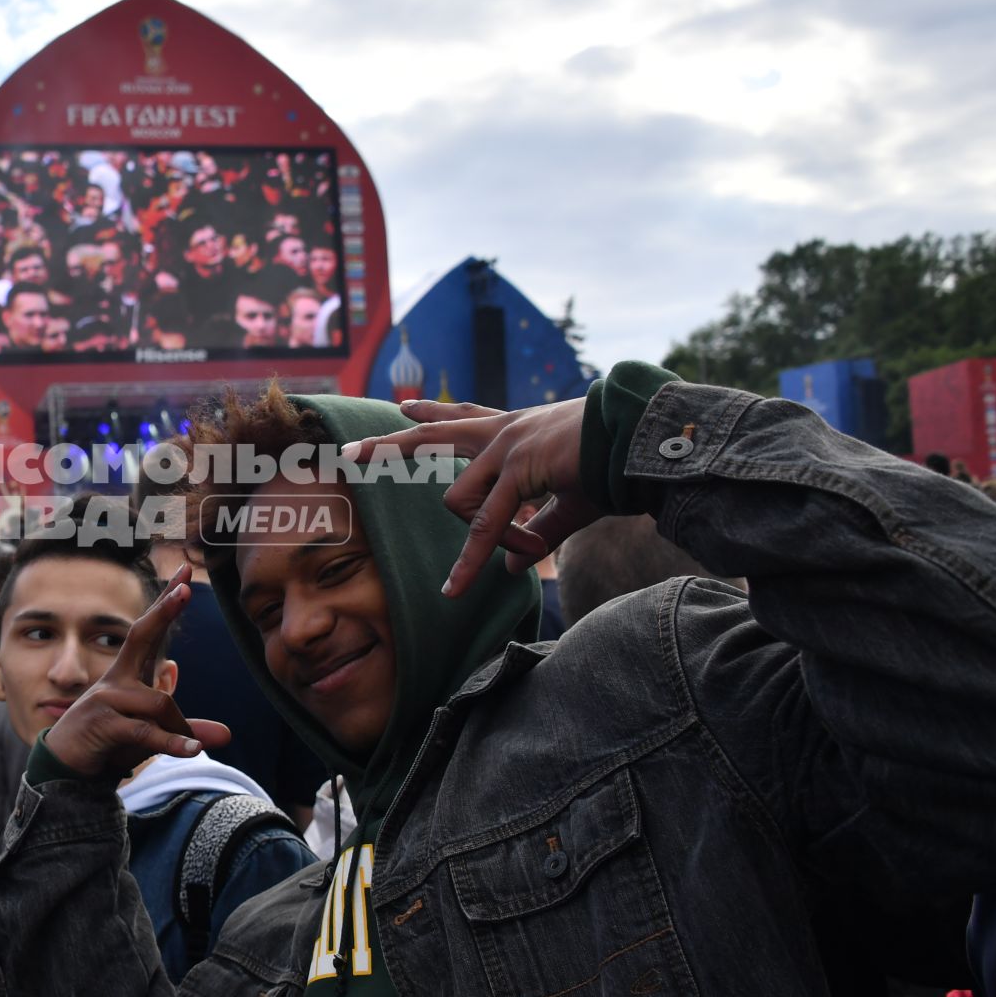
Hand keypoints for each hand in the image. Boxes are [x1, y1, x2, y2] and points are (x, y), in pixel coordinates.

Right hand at [41, 564, 232, 776]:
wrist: (67, 766)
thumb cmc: (110, 741)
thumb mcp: (152, 733)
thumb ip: (184, 729)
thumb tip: (227, 735)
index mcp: (127, 673)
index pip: (149, 631)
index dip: (166, 603)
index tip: (184, 574)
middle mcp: (116, 680)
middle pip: (140, 635)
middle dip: (164, 611)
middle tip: (186, 589)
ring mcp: (107, 700)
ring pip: (159, 704)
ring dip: (179, 729)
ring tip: (190, 749)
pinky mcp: (104, 725)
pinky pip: (146, 731)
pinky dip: (173, 743)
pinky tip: (193, 750)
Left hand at [340, 397, 598, 597]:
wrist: (642, 443)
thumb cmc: (614, 468)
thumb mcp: (570, 502)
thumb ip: (537, 533)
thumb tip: (509, 569)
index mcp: (517, 429)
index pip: (466, 417)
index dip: (436, 413)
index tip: (406, 408)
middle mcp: (504, 431)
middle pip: (435, 433)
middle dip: (391, 445)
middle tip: (352, 451)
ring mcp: (506, 447)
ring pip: (459, 501)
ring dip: (484, 542)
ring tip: (529, 551)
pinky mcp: (515, 470)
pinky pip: (483, 526)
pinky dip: (472, 562)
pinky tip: (455, 589)